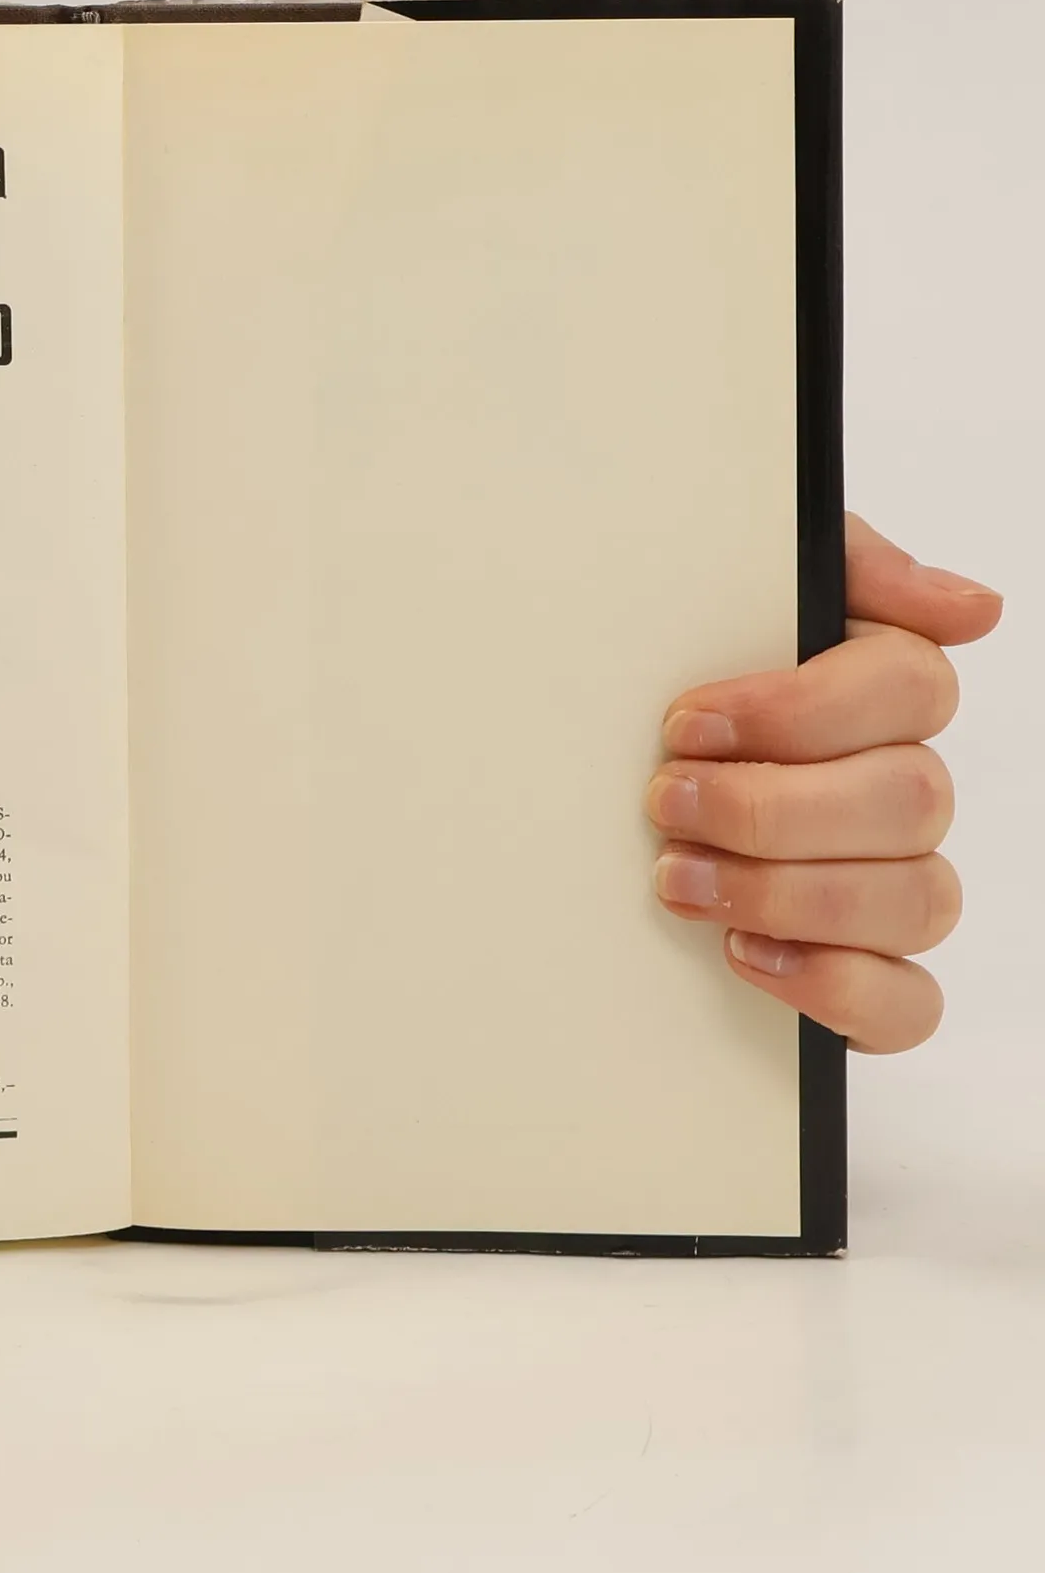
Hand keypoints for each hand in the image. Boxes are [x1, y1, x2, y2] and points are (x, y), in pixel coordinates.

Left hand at [648, 516, 1001, 1052]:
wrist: (600, 776)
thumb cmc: (678, 685)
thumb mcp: (733, 588)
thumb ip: (844, 566)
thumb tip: (972, 609)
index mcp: (878, 697)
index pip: (910, 688)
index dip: (798, 710)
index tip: (686, 722)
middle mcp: (900, 793)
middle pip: (908, 800)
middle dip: (770, 807)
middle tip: (665, 802)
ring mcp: (893, 887)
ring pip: (912, 900)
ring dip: (783, 893)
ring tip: (677, 879)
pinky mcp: (867, 977)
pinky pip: (907, 1006)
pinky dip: (833, 987)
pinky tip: (745, 956)